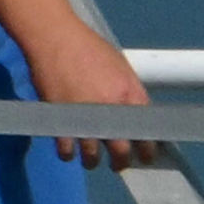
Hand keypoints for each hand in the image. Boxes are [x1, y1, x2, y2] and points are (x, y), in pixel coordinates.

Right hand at [23, 21, 152, 169]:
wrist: (55, 38)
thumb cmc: (89, 48)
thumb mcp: (120, 68)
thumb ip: (128, 94)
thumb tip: (133, 115)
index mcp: (131, 96)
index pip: (148, 134)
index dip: (148, 150)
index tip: (145, 157)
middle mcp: (112, 111)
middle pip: (122, 152)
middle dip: (121, 163)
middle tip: (118, 165)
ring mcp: (84, 117)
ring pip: (92, 156)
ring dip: (92, 162)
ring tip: (90, 161)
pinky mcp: (60, 119)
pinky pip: (66, 150)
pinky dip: (67, 154)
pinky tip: (68, 151)